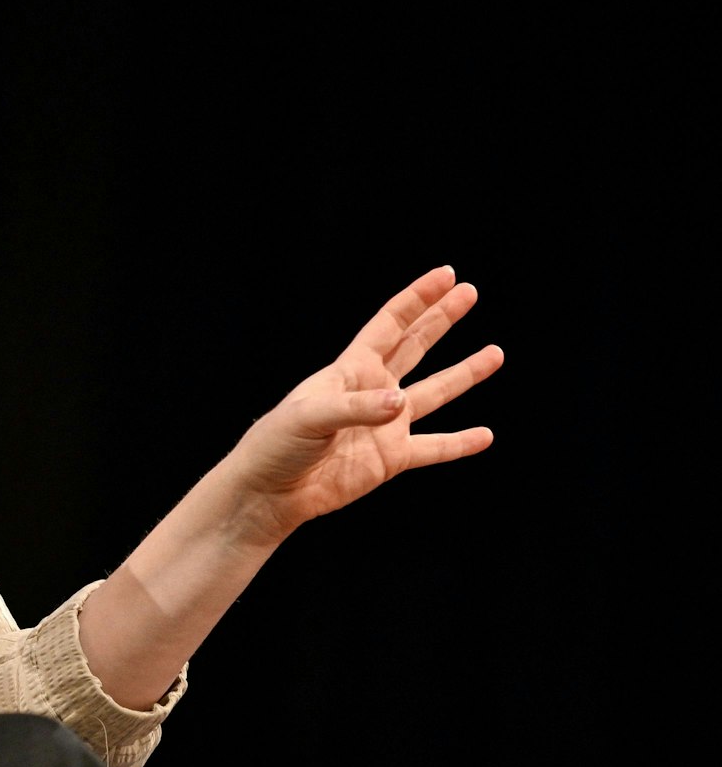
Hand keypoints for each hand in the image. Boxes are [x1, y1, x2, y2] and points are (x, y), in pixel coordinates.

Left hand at [224, 265, 503, 540]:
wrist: (269, 491)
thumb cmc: (277, 444)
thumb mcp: (308, 417)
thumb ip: (355, 408)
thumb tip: (401, 403)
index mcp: (350, 370)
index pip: (389, 325)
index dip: (417, 299)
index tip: (446, 275)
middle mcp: (372, 391)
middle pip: (414, 346)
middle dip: (441, 319)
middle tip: (470, 292)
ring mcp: (384, 425)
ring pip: (434, 393)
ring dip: (464, 374)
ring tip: (496, 353)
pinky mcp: (390, 459)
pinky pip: (434, 448)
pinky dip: (460, 443)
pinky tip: (485, 436)